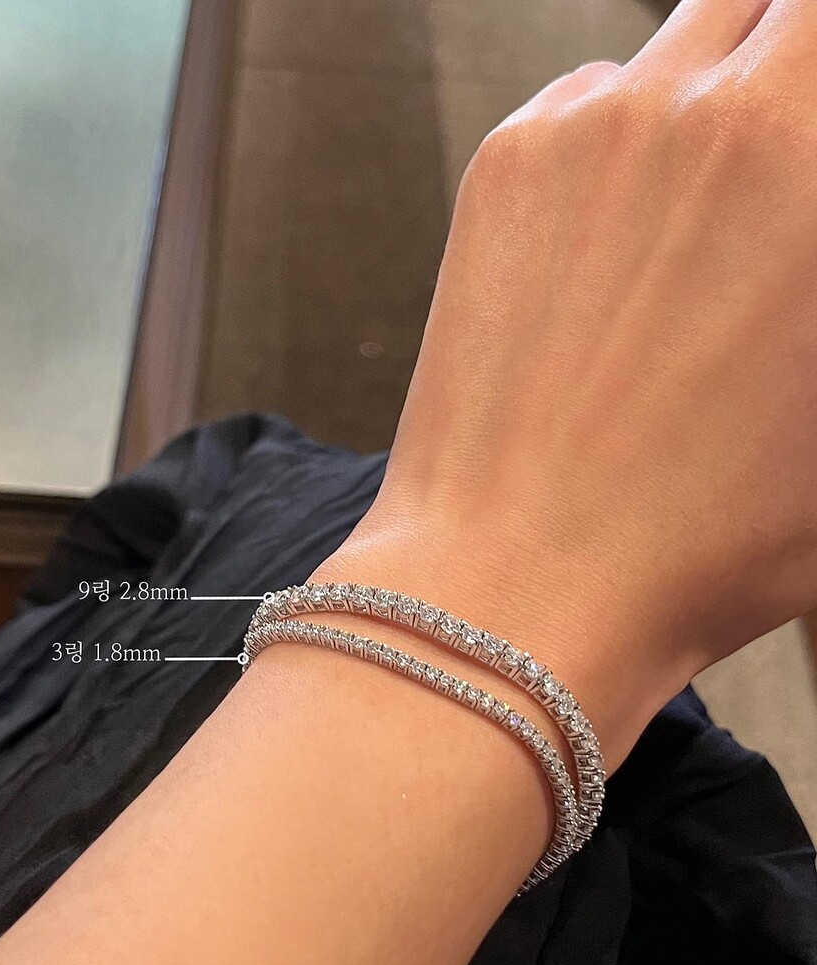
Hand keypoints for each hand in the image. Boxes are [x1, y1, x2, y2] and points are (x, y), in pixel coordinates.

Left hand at [326, 0, 816, 753]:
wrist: (519, 580)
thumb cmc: (698, 541)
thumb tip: (801, 236)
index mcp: (816, 161)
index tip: (803, 152)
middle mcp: (715, 111)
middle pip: (778, 15)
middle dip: (792, 69)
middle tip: (778, 158)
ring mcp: (597, 128)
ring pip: (687, 40)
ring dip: (714, 91)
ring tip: (702, 204)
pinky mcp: (507, 163)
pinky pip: (590, 99)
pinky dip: (618, 137)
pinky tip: (609, 242)